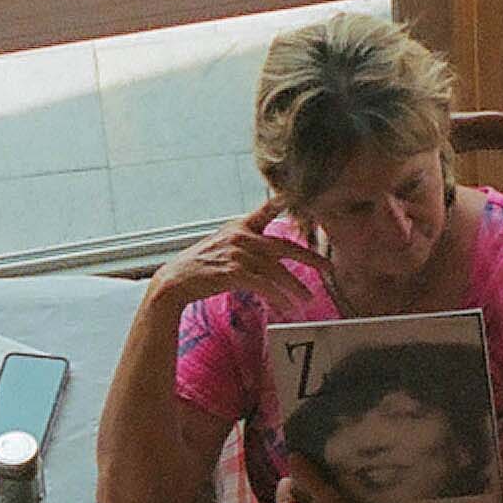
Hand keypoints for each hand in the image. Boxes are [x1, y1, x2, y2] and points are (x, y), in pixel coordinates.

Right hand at [147, 199, 330, 314]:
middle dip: (309, 258)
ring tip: (307, 299)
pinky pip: (264, 286)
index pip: (268, 209)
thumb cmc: (198, 267)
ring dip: (295, 287)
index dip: (287, 200)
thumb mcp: (221, 245)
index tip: (306, 195)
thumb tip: (268, 253)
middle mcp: (241, 236)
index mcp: (239, 226)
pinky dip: (278, 297)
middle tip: (328, 268)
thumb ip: (245, 244)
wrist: (175, 281)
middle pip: (284, 246)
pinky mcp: (233, 272)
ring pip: (277, 270)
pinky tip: (286, 306)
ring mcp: (238, 253)